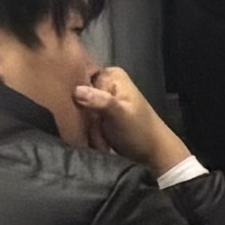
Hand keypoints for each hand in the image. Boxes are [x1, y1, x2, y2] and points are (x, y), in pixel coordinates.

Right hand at [67, 63, 192, 173]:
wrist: (152, 151)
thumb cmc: (139, 131)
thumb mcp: (119, 115)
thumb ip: (99, 101)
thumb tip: (76, 90)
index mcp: (112, 74)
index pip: (80, 74)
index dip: (72, 90)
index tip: (73, 106)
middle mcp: (105, 81)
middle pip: (76, 90)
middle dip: (77, 109)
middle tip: (89, 123)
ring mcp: (102, 96)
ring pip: (77, 105)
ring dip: (80, 119)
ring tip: (91, 130)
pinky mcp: (99, 112)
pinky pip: (82, 115)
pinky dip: (83, 124)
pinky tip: (89, 133)